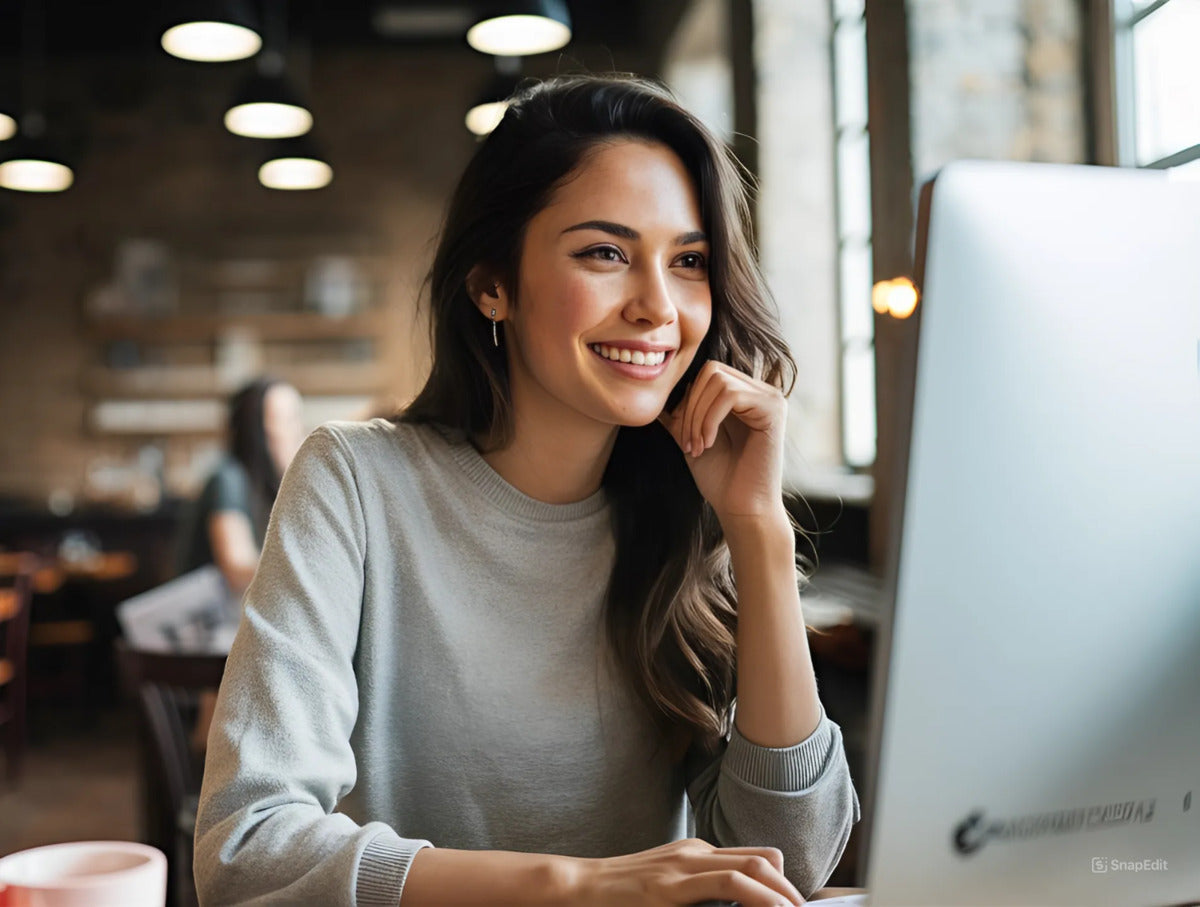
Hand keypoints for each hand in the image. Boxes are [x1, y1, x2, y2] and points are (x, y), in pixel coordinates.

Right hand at [565, 838, 803, 905]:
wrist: (580, 887)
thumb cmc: (622, 895)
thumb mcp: (666, 888)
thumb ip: (698, 891)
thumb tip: (732, 905)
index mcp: (697, 854)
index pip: (756, 859)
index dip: (783, 882)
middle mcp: (696, 852)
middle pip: (763, 860)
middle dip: (792, 890)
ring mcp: (685, 865)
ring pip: (752, 867)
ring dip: (783, 894)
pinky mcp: (673, 885)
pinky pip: (728, 884)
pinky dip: (759, 897)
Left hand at [658, 361, 788, 523]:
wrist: (741, 509)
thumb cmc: (720, 479)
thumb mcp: (691, 438)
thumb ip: (680, 413)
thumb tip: (657, 391)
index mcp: (743, 396)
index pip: (706, 374)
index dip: (686, 400)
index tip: (681, 437)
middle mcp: (760, 392)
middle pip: (711, 371)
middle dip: (690, 406)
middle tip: (686, 442)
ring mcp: (770, 398)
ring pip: (718, 381)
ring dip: (698, 416)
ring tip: (696, 446)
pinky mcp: (774, 409)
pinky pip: (730, 395)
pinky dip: (710, 420)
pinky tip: (708, 444)